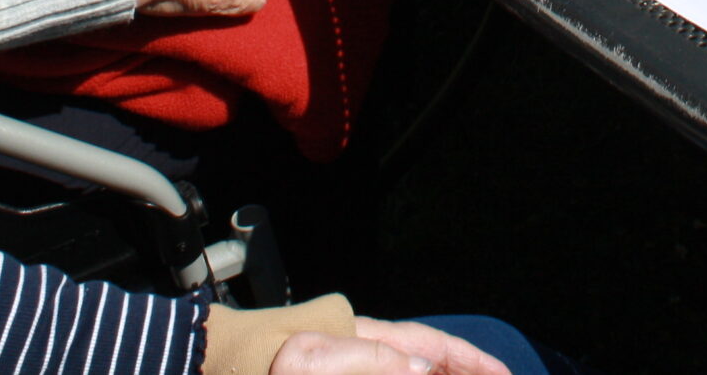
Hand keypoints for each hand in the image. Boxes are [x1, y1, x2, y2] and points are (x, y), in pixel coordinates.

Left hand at [268, 321, 511, 374]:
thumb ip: (367, 360)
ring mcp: (340, 367)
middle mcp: (354, 352)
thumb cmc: (248, 365)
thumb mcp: (307, 361)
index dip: (468, 361)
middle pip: (422, 363)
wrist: (203, 370)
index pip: (427, 345)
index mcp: (356, 336)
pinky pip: (379, 372)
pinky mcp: (326, 372)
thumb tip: (423, 367)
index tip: (503, 374)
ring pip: (404, 371)